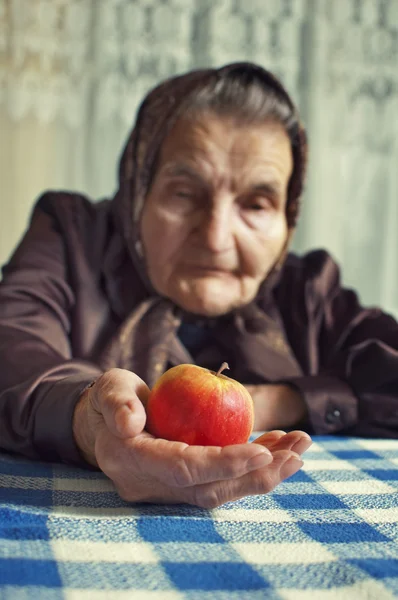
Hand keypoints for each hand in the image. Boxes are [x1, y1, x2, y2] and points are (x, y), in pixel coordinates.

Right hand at [73, 368, 311, 507]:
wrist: (105, 423)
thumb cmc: (111, 399)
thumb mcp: (109, 390)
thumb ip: (116, 403)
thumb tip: (129, 422)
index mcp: (130, 462)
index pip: (182, 468)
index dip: (224, 463)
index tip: (263, 451)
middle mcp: (150, 485)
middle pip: (209, 490)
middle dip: (256, 476)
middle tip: (297, 453)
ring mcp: (168, 490)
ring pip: (220, 490)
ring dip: (262, 475)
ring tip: (298, 451)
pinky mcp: (183, 486)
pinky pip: (220, 481)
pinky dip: (251, 469)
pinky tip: (277, 449)